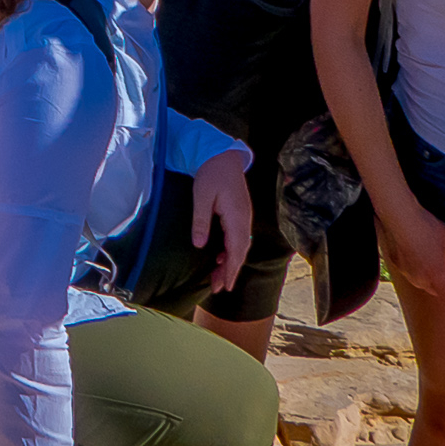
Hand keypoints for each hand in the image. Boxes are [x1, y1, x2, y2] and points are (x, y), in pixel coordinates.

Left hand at [189, 150, 251, 294]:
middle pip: (240, 251)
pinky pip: (237, 238)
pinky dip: (230, 251)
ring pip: (239, 246)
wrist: (222, 157)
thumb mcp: (201, 196)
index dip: (231, 269)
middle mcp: (244, 219)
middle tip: (218, 288)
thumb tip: (200, 245)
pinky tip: (219, 257)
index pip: (237, 249)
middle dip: (230, 271)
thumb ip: (201, 221)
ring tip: (217, 278)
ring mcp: (243, 217)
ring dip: (229, 262)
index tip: (226, 285)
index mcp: (237, 216)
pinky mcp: (239, 215)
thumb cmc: (211, 174)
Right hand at [376, 194, 444, 299]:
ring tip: (434, 254)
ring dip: (431, 274)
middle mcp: (419, 279)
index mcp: (436, 276)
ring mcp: (406, 272)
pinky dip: (418, 266)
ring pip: (422, 281)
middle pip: (436, 290)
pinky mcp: (395, 264)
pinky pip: (410, 271)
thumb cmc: (428, 227)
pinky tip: (419, 248)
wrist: (400, 216)